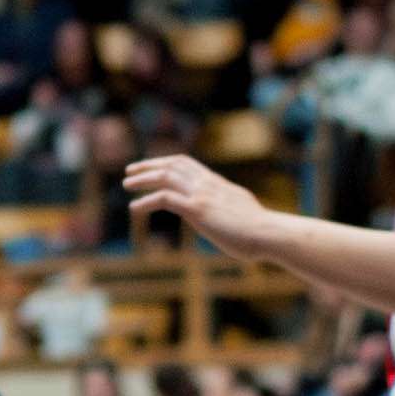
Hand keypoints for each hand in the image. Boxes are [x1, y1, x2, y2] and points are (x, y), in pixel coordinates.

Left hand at [121, 154, 269, 252]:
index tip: (152, 165)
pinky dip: (146, 201)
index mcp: (217, 183)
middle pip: (173, 164)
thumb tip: (226, 215)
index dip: (166, 162)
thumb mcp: (240, 212)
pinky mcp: (198, 210)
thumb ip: (228, 208)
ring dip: (143, 179)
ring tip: (126, 185)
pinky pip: (165, 198)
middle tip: (130, 170)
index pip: (187, 163)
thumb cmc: (258, 231)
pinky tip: (134, 208)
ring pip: (166, 176)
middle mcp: (208, 184)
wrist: (268, 233)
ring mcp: (203, 195)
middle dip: (150, 165)